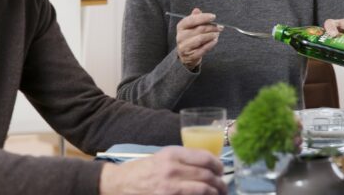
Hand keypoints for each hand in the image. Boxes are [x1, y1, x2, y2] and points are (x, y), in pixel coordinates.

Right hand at [99, 146, 226, 194]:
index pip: (205, 158)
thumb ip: (184, 158)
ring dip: (216, 192)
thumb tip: (209, 164)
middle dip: (220, 183)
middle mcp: (172, 169)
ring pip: (204, 189)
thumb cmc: (143, 170)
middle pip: (207, 175)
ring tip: (218, 194)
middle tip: (223, 187)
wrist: (119, 184)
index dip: (219, 166)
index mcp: (172, 153)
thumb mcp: (162, 156)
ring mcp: (170, 187)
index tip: (221, 171)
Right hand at [175, 8, 221, 69]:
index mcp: (181, 26)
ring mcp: (185, 46)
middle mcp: (181, 36)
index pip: (192, 20)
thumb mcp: (191, 27)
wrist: (185, 55)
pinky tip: (215, 40)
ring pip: (201, 38)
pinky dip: (211, 44)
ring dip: (212, 35)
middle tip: (220, 27)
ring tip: (217, 34)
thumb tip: (197, 10)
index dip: (203, 17)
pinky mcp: (191, 55)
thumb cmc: (190, 38)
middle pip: (199, 29)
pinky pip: (203, 48)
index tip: (213, 16)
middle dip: (212, 27)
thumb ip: (195, 18)